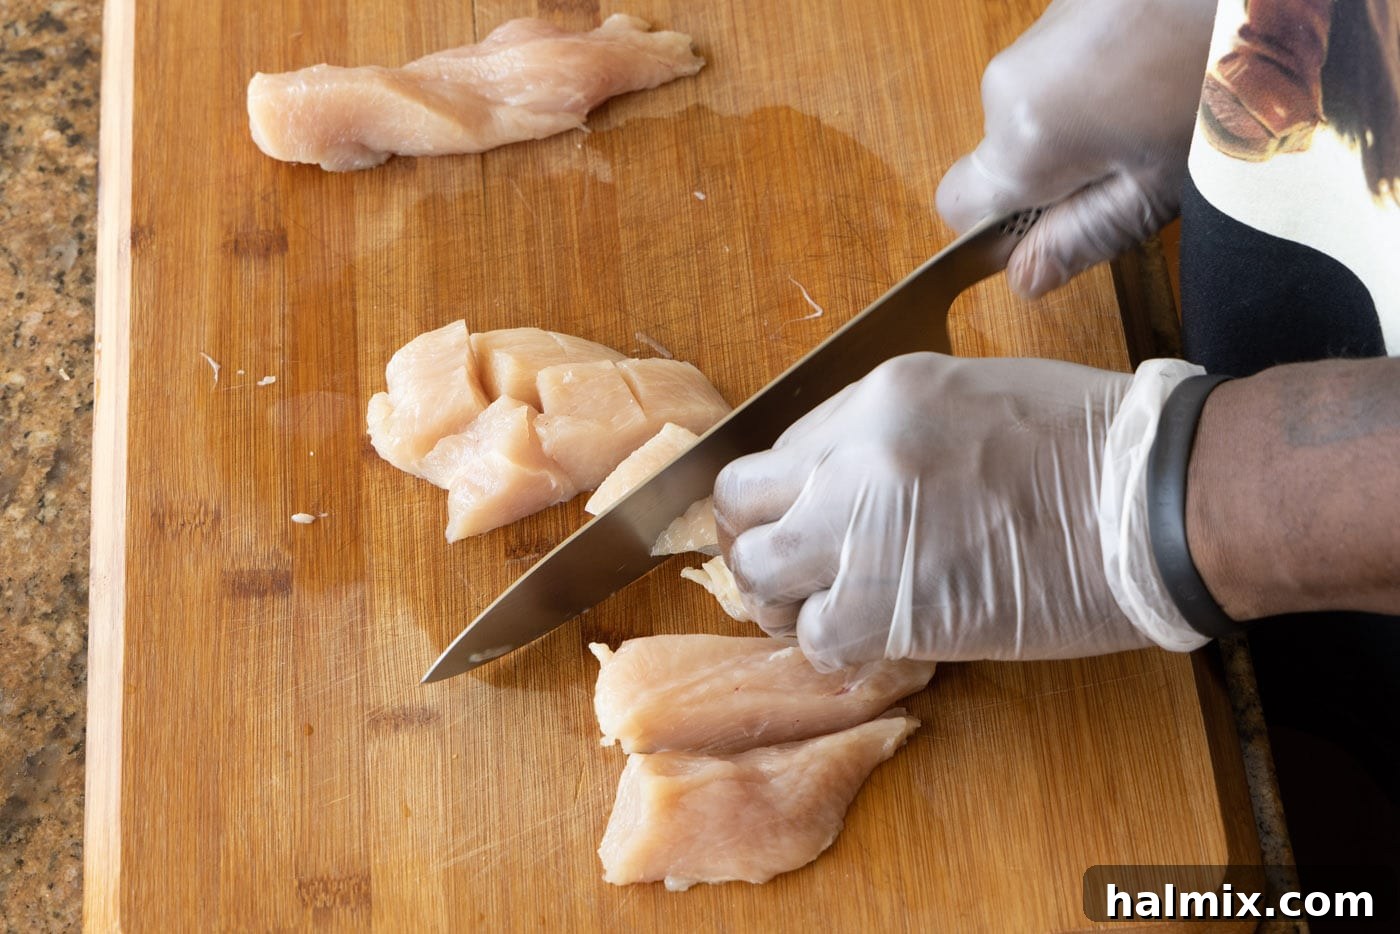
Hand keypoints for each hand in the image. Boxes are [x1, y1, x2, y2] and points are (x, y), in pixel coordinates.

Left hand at [714, 354, 1177, 669]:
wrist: (1156, 499)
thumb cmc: (1089, 445)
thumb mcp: (974, 395)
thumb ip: (891, 428)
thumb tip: (842, 471)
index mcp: (879, 396)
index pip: (779, 447)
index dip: (783, 492)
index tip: (798, 517)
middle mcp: (854, 459)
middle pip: (742, 505)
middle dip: (757, 538)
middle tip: (788, 566)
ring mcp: (866, 533)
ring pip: (759, 576)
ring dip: (781, 599)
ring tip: (819, 608)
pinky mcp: (891, 607)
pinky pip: (815, 637)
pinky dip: (831, 645)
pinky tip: (868, 638)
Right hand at [936, 0, 1215, 297]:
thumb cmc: (1225, 87)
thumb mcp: (1158, 189)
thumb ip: (1081, 238)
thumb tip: (1024, 277)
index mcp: (1025, 134)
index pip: (958, 206)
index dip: (1005, 229)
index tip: (1063, 225)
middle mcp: (1010, 78)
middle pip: (1002, 154)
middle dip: (1056, 172)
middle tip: (1138, 166)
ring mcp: (1038, 32)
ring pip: (1035, 109)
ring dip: (1081, 124)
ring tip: (1158, 111)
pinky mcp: (1068, 1)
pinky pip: (1063, 66)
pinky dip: (1099, 79)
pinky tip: (1160, 69)